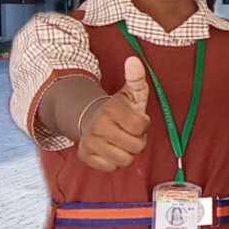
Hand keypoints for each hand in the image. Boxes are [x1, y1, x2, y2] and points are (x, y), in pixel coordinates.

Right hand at [78, 56, 150, 171]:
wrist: (88, 119)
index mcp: (111, 109)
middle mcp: (98, 126)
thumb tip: (134, 60)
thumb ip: (136, 78)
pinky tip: (110, 148)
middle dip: (137, 140)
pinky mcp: (85, 157)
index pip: (142, 127)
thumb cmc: (118, 108)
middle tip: (129, 131)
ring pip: (125, 160)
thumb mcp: (130, 92)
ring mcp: (90, 143)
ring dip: (128, 152)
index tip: (135, 119)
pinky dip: (114, 162)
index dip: (143, 124)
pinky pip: (112, 168)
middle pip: (136, 147)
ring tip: (121, 140)